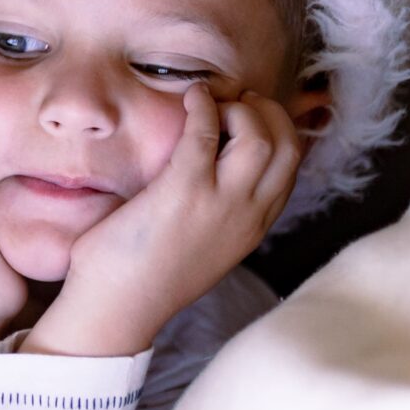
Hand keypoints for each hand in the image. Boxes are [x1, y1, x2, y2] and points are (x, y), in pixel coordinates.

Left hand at [28, 84, 305, 355]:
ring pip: (260, 135)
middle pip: (288, 145)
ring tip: (212, 103)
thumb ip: (220, 212)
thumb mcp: (204, 245)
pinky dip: (203, 105)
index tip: (250, 117)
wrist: (117, 310)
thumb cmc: (146, 276)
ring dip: (239, 108)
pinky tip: (190, 100)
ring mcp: (220, 203)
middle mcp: (248, 215)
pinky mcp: (184, 191)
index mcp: (254, 227)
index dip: (278, 130)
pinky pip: (206, 131)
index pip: (292, 167)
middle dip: (268, 112)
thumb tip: (212, 173)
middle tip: (235, 102)